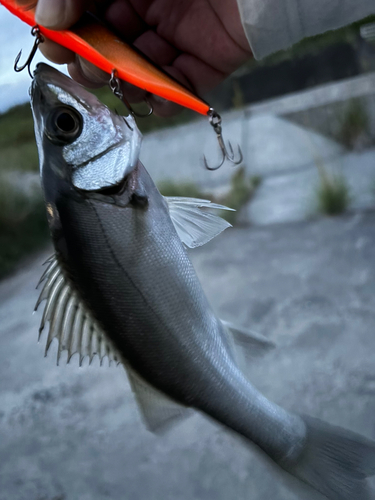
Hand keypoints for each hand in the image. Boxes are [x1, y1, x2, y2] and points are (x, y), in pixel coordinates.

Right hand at [34, 0, 251, 115]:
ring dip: (124, 81)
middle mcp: (154, 4)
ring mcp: (182, 33)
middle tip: (83, 64)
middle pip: (112, 42)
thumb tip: (46, 18)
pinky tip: (154, 100)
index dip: (67, 27)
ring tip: (115, 82)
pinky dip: (167, 99)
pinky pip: (183, 85)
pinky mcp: (209, 57)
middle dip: (92, 58)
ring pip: (143, 68)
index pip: (89, 8)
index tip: (52, 40)